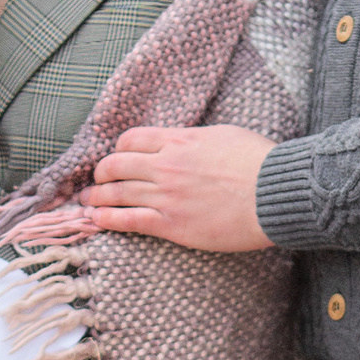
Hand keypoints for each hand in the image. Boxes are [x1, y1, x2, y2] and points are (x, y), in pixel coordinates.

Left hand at [78, 125, 273, 250]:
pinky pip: (128, 220)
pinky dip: (107, 219)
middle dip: (101, 173)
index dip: (118, 150)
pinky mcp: (171, 224)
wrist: (273, 194)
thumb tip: (183, 143)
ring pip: (116, 193)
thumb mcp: (223, 135)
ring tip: (86, 202)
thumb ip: (194, 139)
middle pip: (116, 165)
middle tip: (96, 181)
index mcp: (178, 140)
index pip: (131, 140)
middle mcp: (165, 165)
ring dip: (96, 197)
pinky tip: (96, 220)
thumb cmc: (259, 163)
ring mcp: (165, 196)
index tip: (116, 158)